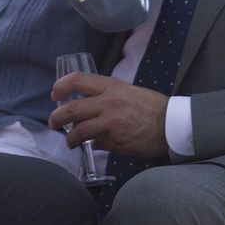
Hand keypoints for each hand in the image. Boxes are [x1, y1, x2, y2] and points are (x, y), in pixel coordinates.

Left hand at [49, 73, 167, 158]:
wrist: (170, 124)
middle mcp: (109, 103)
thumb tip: (85, 105)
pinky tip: (95, 144)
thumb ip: (106, 94)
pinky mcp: (115, 141)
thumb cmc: (151, 106)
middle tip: (54, 123)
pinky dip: (92, 145)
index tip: (55, 95)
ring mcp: (111, 123)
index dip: (60, 87)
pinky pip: (95, 143)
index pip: (77, 80)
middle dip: (56, 118)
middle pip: (71, 109)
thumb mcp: (127, 90)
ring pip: (79, 131)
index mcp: (111, 86)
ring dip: (70, 138)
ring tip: (70, 141)